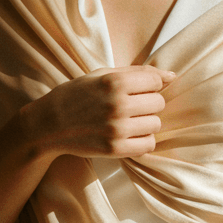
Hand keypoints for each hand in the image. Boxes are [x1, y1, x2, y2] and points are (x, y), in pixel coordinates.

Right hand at [22, 65, 174, 160]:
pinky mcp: (115, 149)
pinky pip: (148, 145)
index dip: (149, 86)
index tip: (135, 91)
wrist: (50, 123)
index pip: (156, 83)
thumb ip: (138, 73)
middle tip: (130, 107)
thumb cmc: (78, 95)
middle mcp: (117, 105)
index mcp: (114, 82)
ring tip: (128, 121)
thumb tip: (173, 76)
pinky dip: (143, 141)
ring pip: (156, 125)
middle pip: (159, 104)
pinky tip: (129, 135)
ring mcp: (117, 129)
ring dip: (146, 123)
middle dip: (148, 104)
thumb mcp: (103, 75)